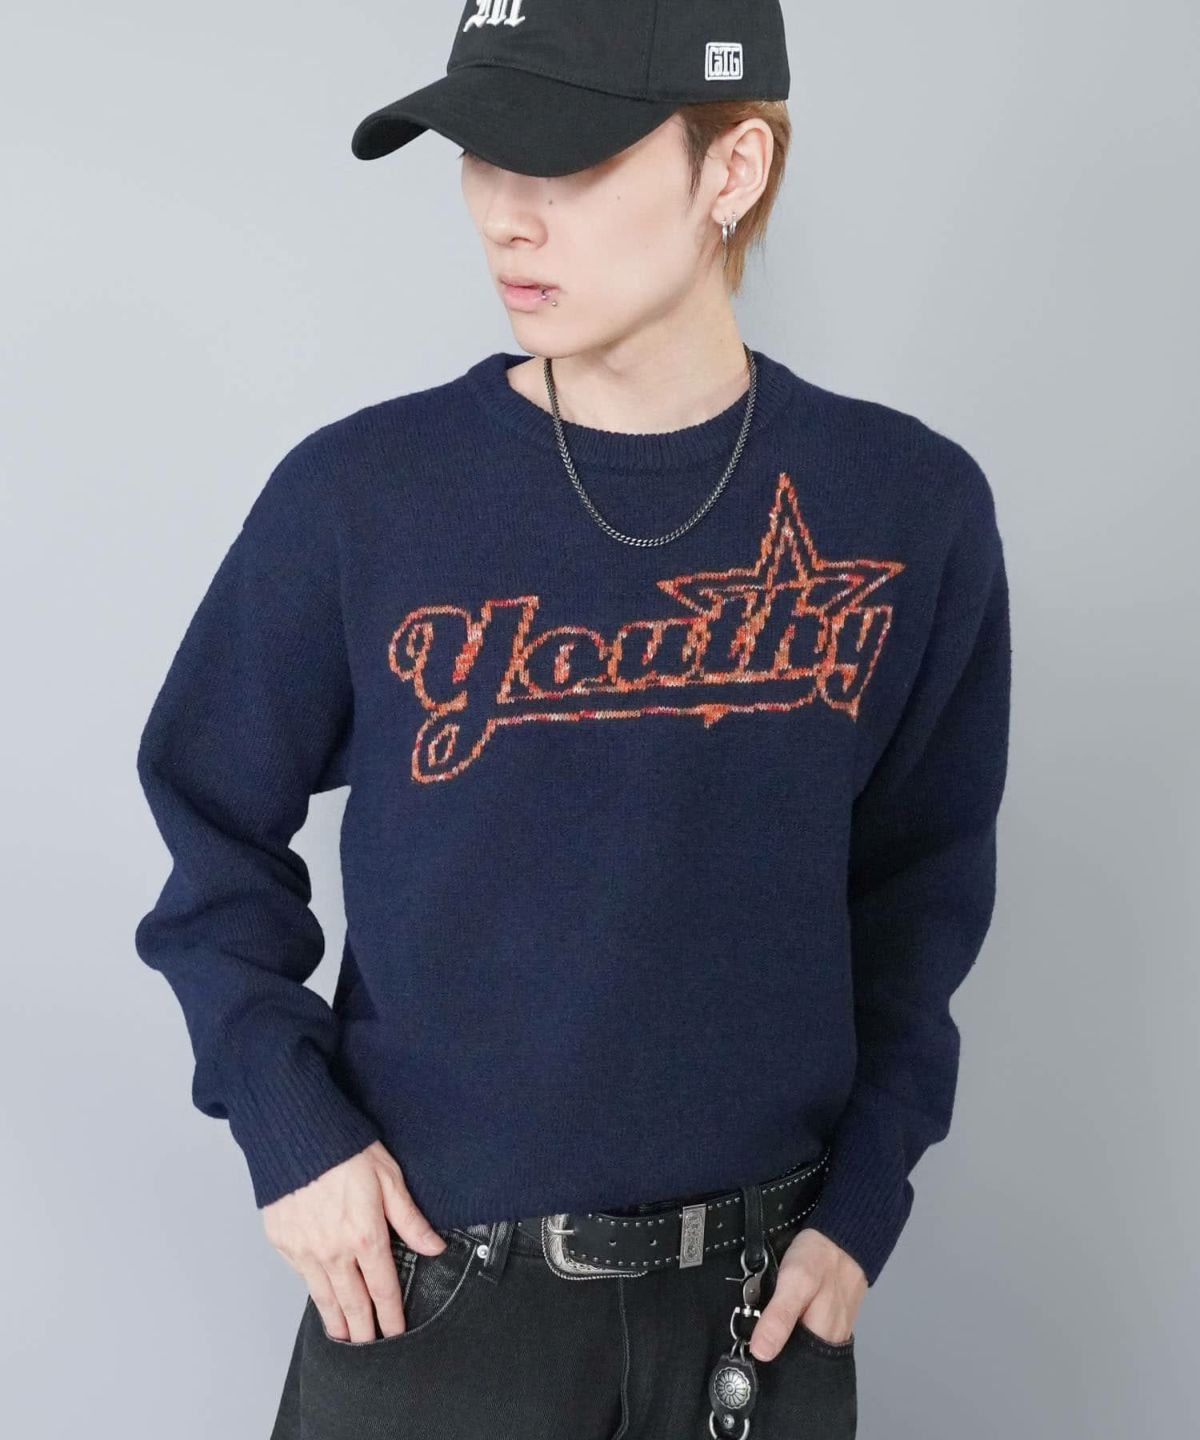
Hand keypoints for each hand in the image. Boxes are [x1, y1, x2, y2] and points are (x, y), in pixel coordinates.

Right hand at [261, 1140, 446, 1342]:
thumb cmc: (345, 1150)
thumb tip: (435, 1246)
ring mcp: (306, 1250)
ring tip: (344, 1337)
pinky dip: (314, 1291)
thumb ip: (410, 1219)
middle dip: (364, 1329)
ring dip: (337, 1321)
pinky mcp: (284, 1243)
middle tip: (370, 1347)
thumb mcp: (390, 1179)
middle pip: (353, 1302)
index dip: (392, 1315)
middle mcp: (335, 1251)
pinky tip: (321, 1297)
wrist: (296, 1134)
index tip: (396, 1333)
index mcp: (366, 1236)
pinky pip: (302, 1276)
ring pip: (324, 1297)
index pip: (383, 1288)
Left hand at [749, 1226, 866, 1360]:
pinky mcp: (828, 1318)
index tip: (744, 1354)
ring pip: (798, 1345)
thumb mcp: (795, 1282)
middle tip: (750, 1332)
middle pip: (795, 1359)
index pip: (791, 1369)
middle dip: (772, 1349)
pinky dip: (790, 1325)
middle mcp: (829, 1342)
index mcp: (822, 1339)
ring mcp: (830, 1330)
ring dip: (780, 1337)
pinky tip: (778, 1314)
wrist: (843, 1234)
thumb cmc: (819, 1257)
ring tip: (761, 1322)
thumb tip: (761, 1353)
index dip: (767, 1364)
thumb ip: (779, 1317)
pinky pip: (805, 1331)